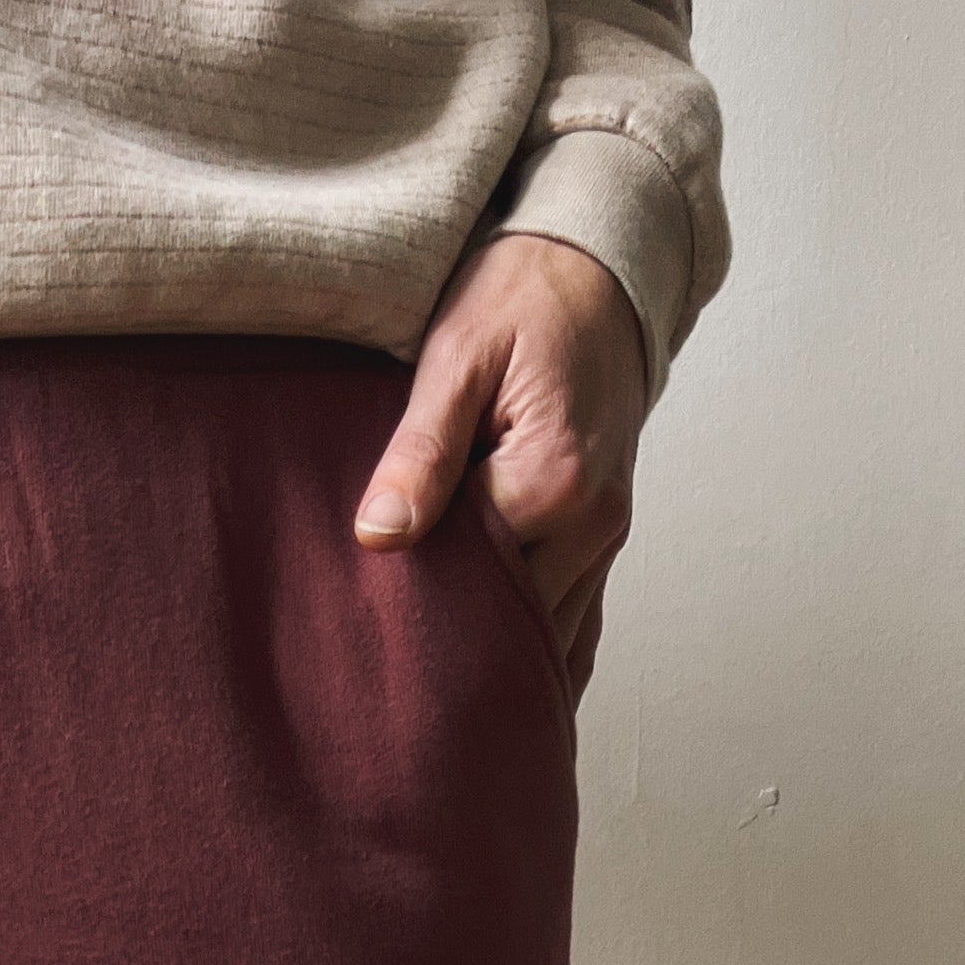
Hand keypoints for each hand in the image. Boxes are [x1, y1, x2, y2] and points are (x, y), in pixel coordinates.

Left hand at [357, 232, 647, 692]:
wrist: (602, 263)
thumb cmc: (524, 296)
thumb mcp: (457, 356)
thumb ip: (420, 452)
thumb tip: (379, 537)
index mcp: (551, 481)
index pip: (466, 577)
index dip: (411, 598)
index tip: (358, 616)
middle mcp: (591, 523)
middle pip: (509, 621)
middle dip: (453, 645)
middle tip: (382, 681)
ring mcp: (607, 536)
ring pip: (547, 635)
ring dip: (494, 660)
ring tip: (432, 701)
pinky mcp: (605, 537)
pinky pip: (576, 624)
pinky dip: (536, 654)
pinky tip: (494, 687)